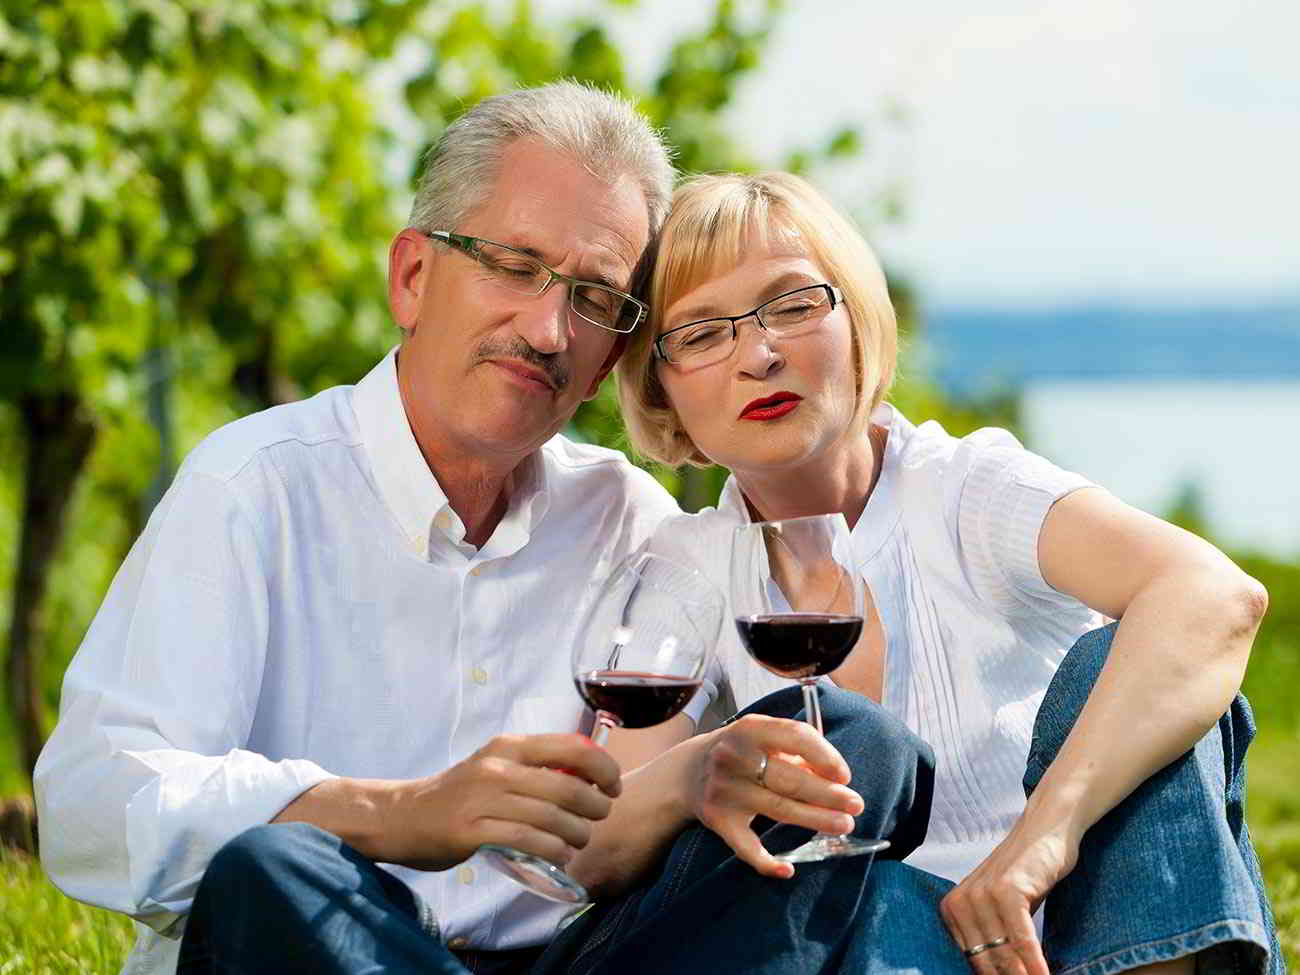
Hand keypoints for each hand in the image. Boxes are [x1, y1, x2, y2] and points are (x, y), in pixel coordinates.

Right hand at [376, 733, 621, 871]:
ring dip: (577, 833)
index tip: (613, 785)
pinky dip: (553, 851)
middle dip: (595, 805)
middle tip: (600, 817)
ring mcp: (483, 800)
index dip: (603, 767)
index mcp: (508, 745)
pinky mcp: (471, 832)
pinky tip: (560, 856)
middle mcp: (498, 768)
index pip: (571, 747)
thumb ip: (534, 767)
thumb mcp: (496, 765)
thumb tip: (587, 776)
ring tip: (580, 840)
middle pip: (567, 786)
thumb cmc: (459, 792)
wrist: (404, 815)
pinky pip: (528, 841)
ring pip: (551, 816)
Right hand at [684, 714, 864, 877]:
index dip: (824, 756)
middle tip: (856, 805)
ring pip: (777, 809)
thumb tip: (835, 778)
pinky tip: (787, 870)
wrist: (688, 771)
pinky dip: (766, 861)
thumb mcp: (763, 736)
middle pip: (789, 779)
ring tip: (843, 824)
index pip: (794, 737)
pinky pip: (744, 845)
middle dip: (827, 794)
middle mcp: (734, 757)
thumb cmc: (742, 751)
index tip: (845, 776)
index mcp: (750, 729)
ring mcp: (725, 790)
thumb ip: (796, 751)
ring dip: (815, 819)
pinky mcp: (717, 819)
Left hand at [939, 816, 1079, 974]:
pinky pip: (1021, 940)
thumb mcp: (1001, 909)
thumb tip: (999, 973)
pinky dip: (1035, 963)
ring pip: (1003, 954)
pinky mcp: (1007, 890)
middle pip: (985, 962)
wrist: (1043, 831)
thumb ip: (994, 938)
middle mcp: (960, 903)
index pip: (970, 961)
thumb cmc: (1025, 875)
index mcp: (952, 910)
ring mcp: (981, 895)